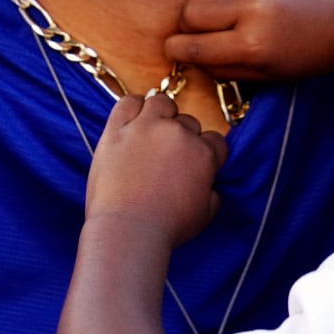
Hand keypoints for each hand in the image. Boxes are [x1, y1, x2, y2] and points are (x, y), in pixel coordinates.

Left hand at [86, 92, 227, 248]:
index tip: (198, 164)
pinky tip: (134, 119)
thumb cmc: (166, 228)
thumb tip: (210, 187)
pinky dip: (133, 107)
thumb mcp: (204, 215)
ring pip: (161, 103)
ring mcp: (145, 127)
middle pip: (188, 121)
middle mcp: (177, 133)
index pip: (216, 140)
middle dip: (184, 137)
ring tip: (154, 132)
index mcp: (203, 153)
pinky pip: (128, 103)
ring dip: (162, 115)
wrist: (127, 230)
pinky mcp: (117, 129)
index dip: (209, 153)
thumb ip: (212, 194)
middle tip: (170, 157)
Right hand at [165, 0, 333, 80]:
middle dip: (187, 25)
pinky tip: (258, 4)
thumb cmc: (308, 56)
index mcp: (253, 46)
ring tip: (234, 20)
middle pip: (190, 11)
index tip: (175, 50)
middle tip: (197, 33)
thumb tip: (187, 57)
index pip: (192, 46)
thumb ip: (224, 68)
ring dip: (211, 7)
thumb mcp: (267, 75)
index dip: (177, 50)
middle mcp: (253, 11)